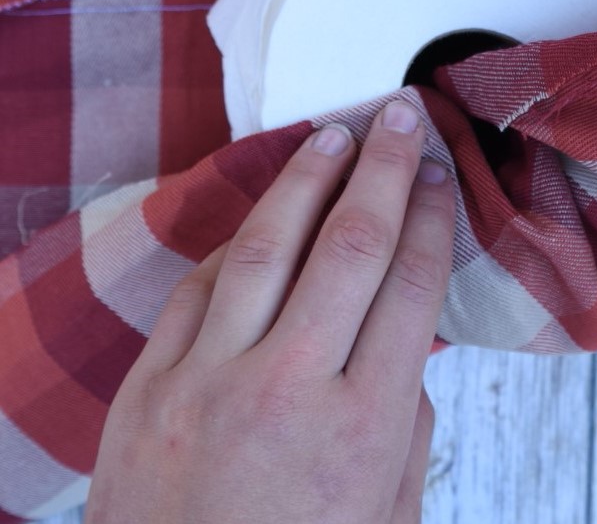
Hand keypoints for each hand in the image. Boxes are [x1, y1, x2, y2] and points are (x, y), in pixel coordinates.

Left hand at [84, 101, 455, 522]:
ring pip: (269, 247)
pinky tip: (264, 214)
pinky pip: (201, 289)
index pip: (411, 286)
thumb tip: (403, 342)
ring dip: (308, 180)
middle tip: (402, 115)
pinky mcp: (151, 387)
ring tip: (335, 135)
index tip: (443, 178)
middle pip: (351, 245)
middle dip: (385, 169)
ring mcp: (210, 381)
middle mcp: (290, 388)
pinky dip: (238, 243)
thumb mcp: (388, 513)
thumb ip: (403, 419)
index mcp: (364, 425)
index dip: (433, 220)